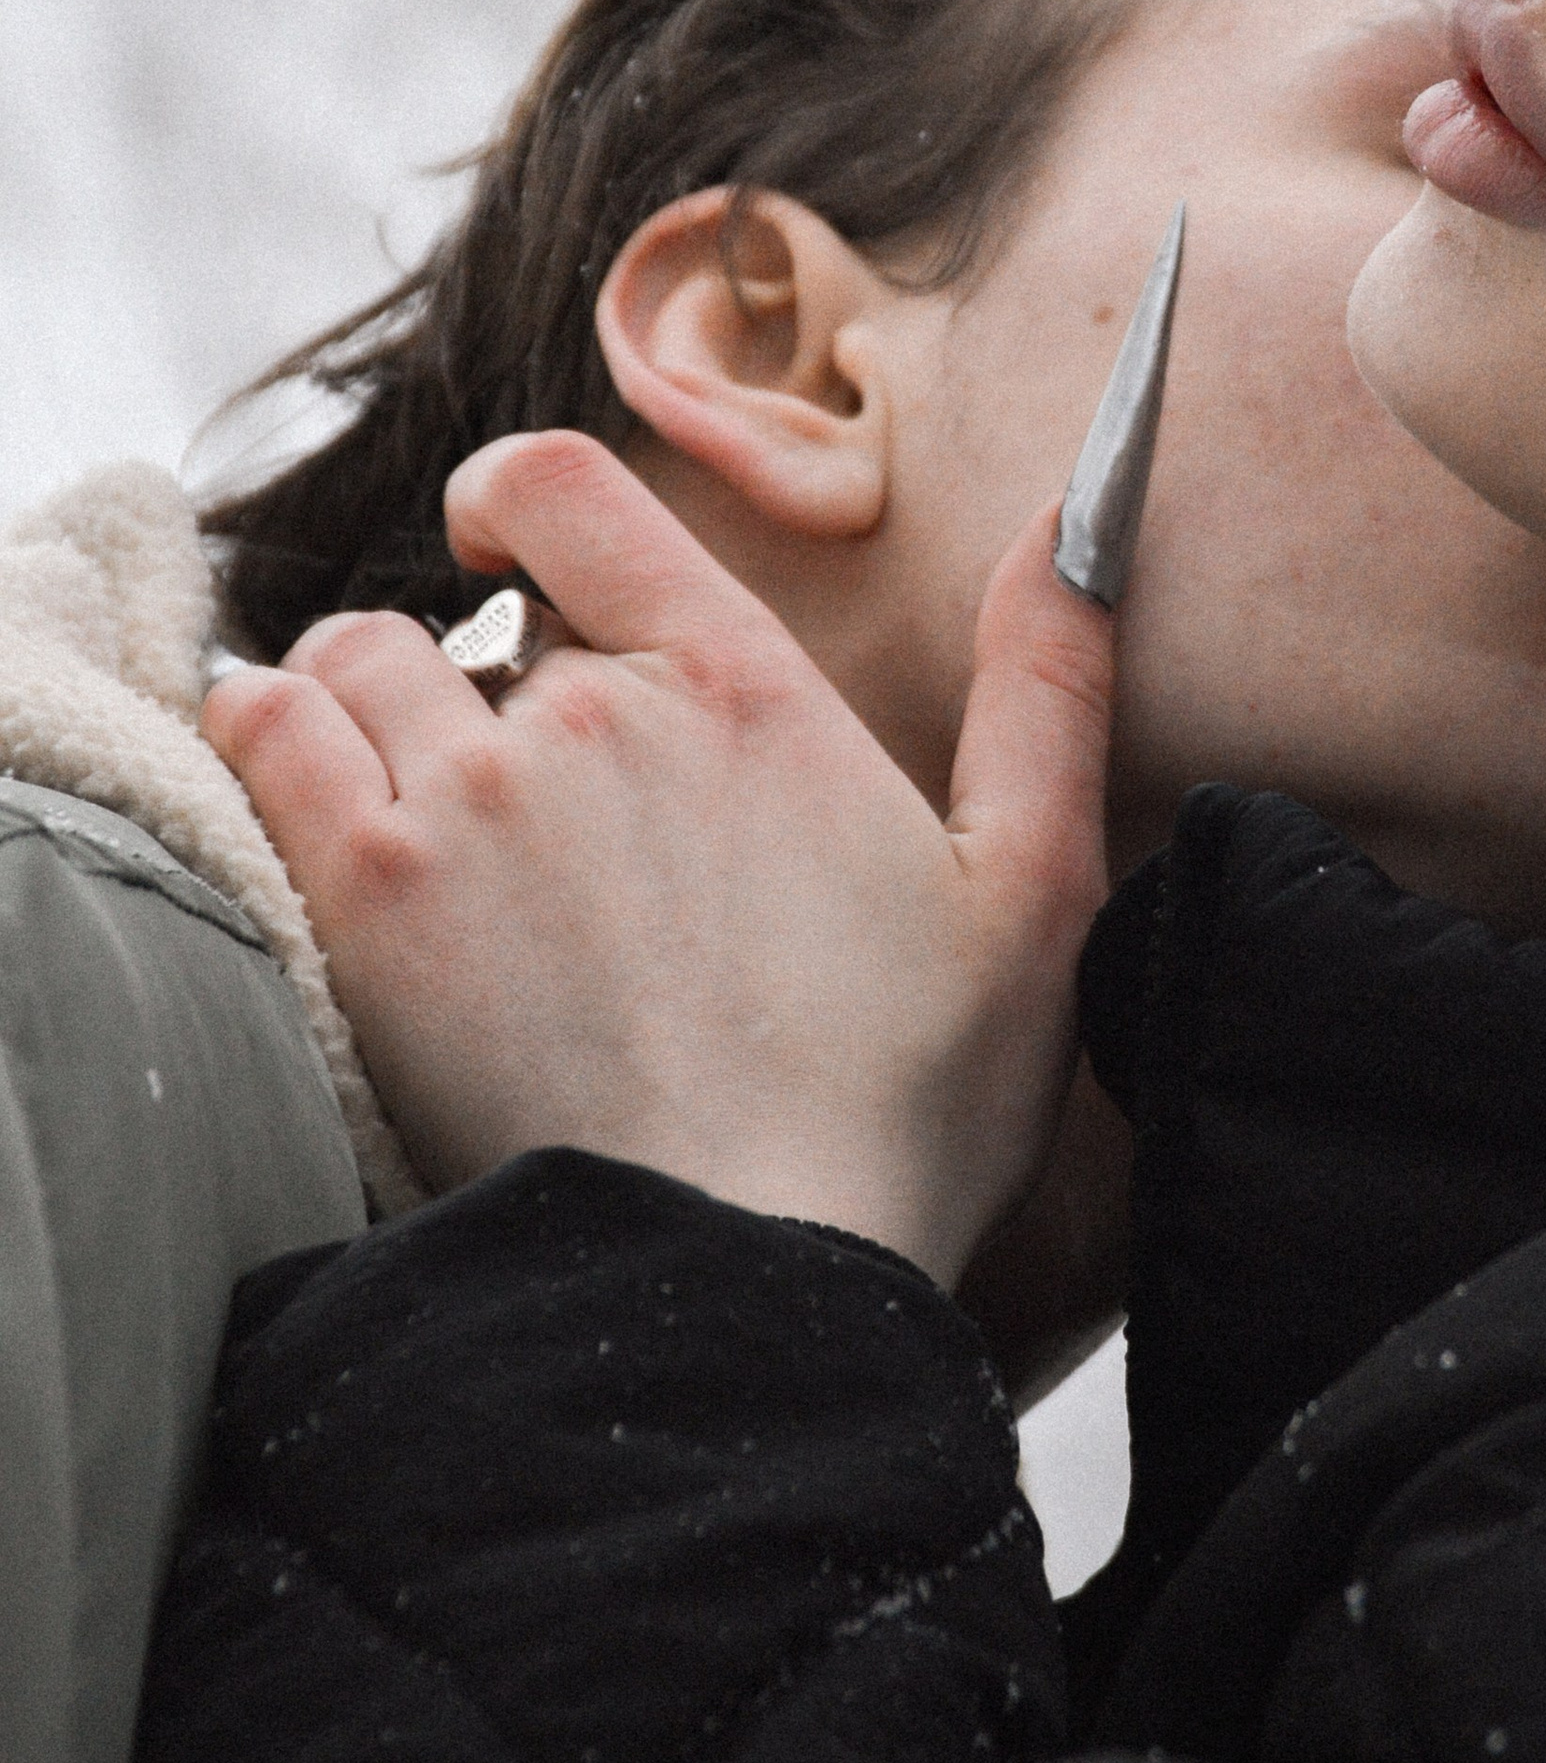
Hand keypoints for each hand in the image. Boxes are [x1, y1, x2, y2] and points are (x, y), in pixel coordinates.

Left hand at [201, 433, 1114, 1285]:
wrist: (744, 1275)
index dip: (512, 497)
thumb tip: (1068, 523)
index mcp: (740, 686)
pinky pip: (260, 739)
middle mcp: (589, 713)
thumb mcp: (1034, 887)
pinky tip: (308, 819)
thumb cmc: (903, 1107)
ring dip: (363, 714)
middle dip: (475, 689)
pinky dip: (264, 749)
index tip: (503, 547)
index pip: (566, 487)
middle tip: (525, 815)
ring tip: (413, 819)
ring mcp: (466, 799)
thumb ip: (1048, 684)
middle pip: (459, 622)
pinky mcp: (366, 900)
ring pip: (346, 669)